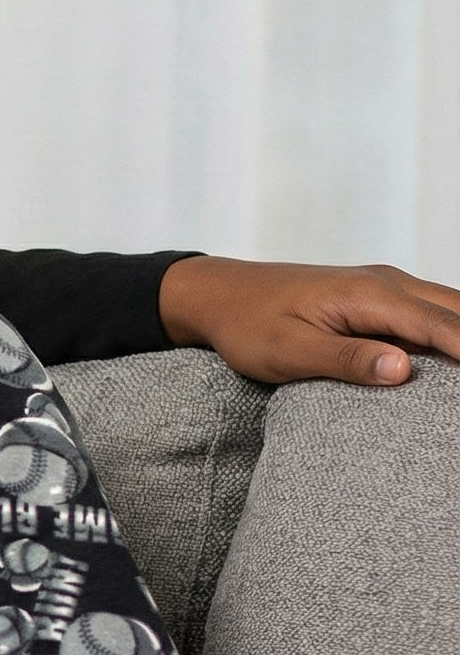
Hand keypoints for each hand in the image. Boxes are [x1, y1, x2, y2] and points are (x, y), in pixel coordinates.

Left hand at [159, 255, 459, 385]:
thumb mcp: (288, 350)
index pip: (443, 325)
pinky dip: (448, 332)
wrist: (219, 294)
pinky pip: (427, 313)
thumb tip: (403, 370)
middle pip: (456, 312)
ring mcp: (384, 287)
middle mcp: (387, 283)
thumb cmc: (246, 325)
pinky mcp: (375, 299)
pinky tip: (449, 363)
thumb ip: (345, 359)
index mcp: (370, 296)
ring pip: (447, 309)